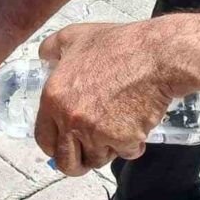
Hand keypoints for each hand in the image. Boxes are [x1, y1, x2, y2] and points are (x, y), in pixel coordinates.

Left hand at [35, 22, 179, 175]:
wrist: (155, 56)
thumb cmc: (117, 44)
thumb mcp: (75, 36)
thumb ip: (52, 47)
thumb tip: (43, 55)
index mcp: (53, 99)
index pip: (44, 140)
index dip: (54, 146)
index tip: (64, 146)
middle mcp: (71, 120)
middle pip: (66, 162)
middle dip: (77, 162)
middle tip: (87, 154)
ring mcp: (96, 132)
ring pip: (97, 159)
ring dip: (106, 151)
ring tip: (116, 131)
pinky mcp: (123, 140)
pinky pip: (126, 153)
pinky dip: (132, 145)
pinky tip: (136, 126)